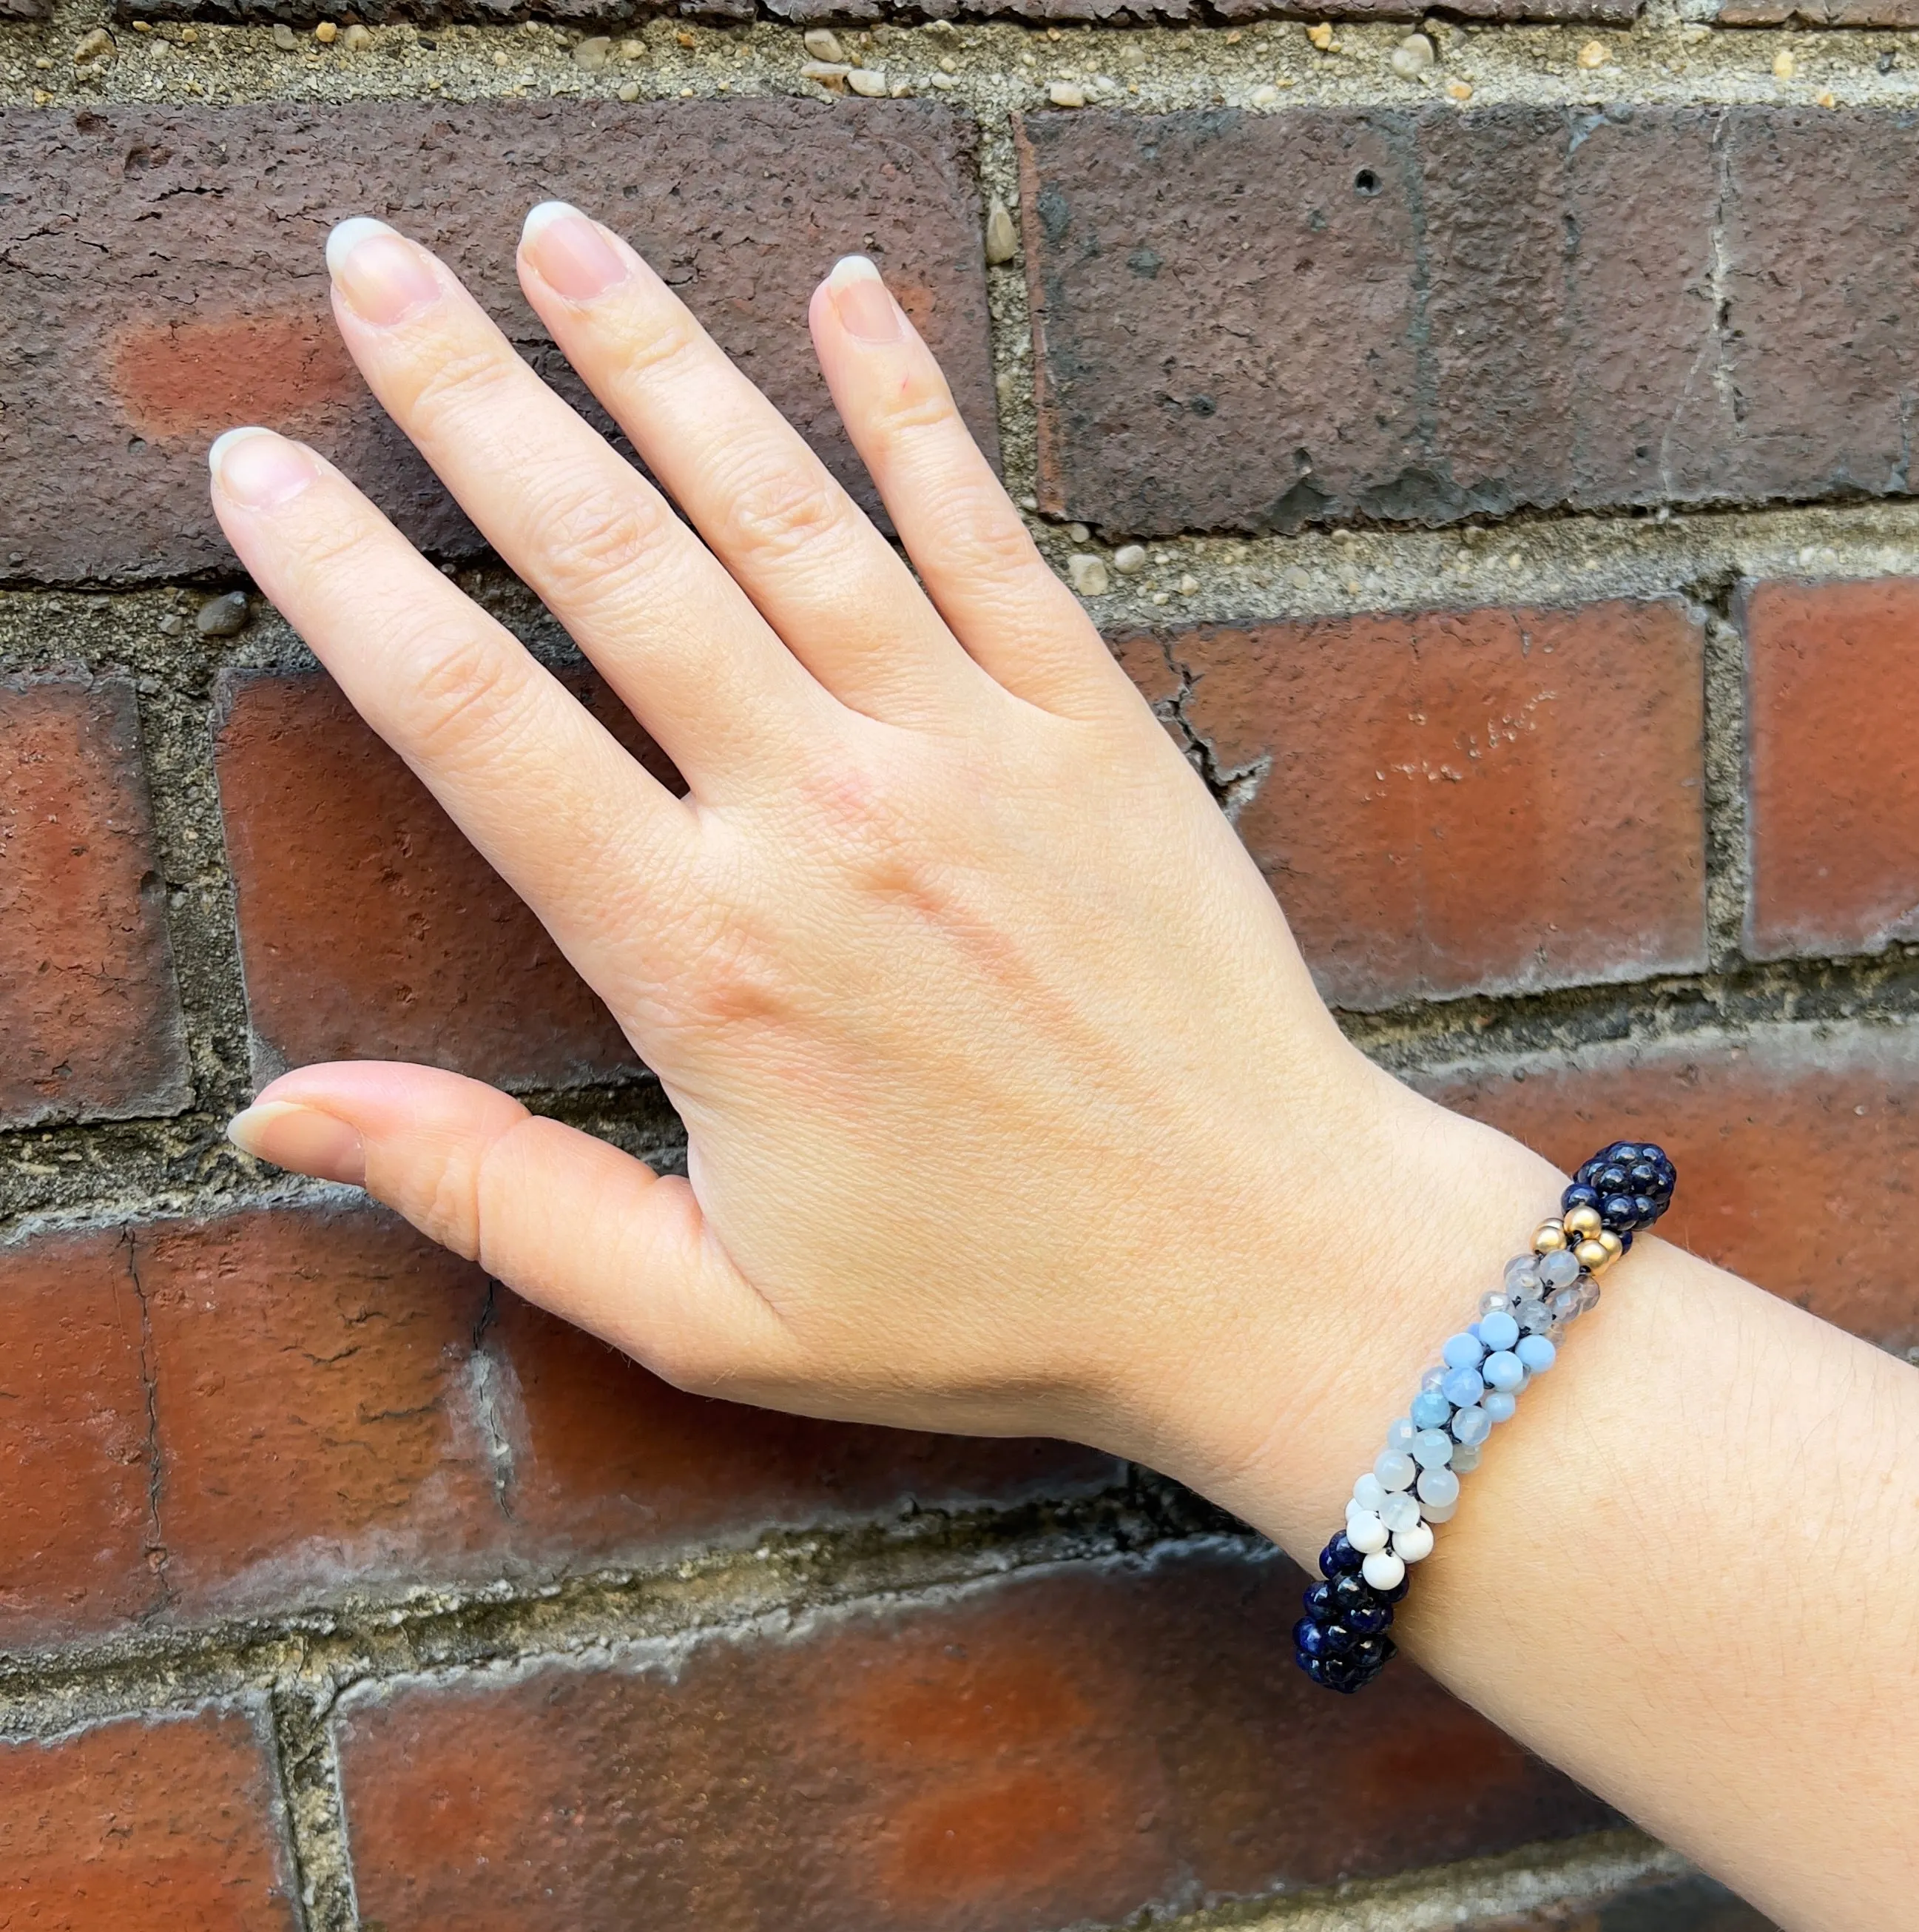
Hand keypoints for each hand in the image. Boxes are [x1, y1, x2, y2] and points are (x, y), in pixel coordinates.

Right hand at [215, 206, 1546, 1517]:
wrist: (1267, 1265)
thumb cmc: (998, 1310)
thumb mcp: (714, 1310)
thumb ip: (492, 1195)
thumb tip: (280, 1117)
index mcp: (707, 961)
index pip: (476, 724)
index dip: (346, 583)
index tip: (259, 469)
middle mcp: (826, 818)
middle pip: (610, 563)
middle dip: (472, 401)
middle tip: (373, 271)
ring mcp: (974, 754)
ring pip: (782, 509)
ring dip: (658, 358)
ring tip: (556, 240)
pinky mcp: (1097, 731)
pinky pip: (987, 531)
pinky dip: (911, 405)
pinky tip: (846, 292)